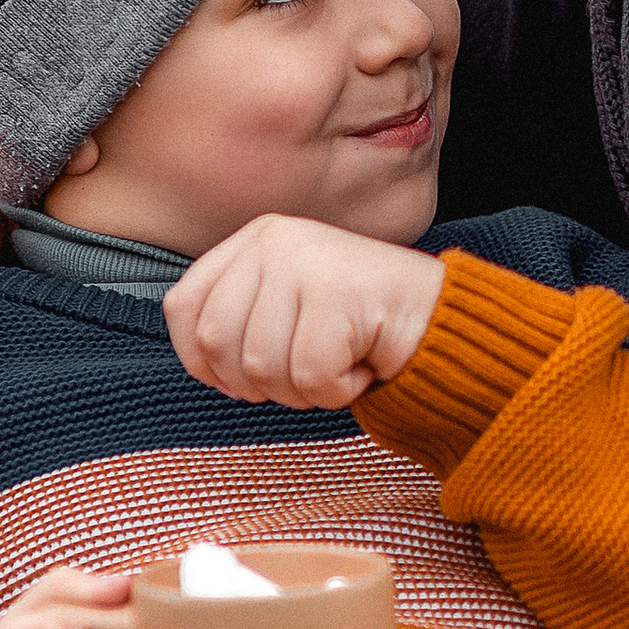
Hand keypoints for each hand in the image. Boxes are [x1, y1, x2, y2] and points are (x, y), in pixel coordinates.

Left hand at [166, 213, 445, 406]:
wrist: (445, 320)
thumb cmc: (363, 325)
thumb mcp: (287, 305)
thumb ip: (239, 318)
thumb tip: (201, 364)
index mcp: (256, 238)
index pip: (183, 307)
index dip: (199, 359)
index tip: (235, 382)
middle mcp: (275, 240)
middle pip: (216, 342)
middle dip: (256, 382)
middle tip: (304, 375)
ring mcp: (307, 263)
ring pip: (260, 366)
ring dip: (302, 390)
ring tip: (339, 365)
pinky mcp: (338, 294)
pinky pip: (309, 376)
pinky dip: (337, 390)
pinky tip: (362, 365)